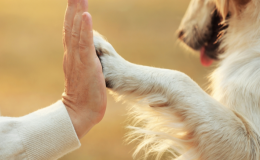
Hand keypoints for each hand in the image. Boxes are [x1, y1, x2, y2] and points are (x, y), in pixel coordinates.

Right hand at [62, 0, 106, 138]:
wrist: (81, 111)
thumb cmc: (85, 93)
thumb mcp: (85, 71)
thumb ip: (84, 59)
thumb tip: (89, 50)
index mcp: (72, 54)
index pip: (71, 29)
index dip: (72, 13)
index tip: (75, 0)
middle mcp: (72, 54)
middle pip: (71, 26)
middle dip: (73, 7)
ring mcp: (78, 59)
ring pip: (76, 31)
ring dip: (77, 12)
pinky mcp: (86, 65)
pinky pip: (85, 45)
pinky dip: (84, 30)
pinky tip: (85, 16)